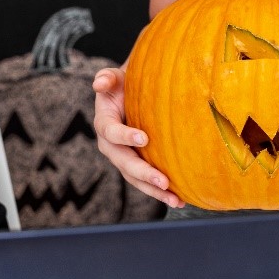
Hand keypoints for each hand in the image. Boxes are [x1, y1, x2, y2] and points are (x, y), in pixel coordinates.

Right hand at [92, 68, 181, 207]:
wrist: (131, 95)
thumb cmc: (124, 84)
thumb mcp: (114, 78)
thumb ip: (107, 78)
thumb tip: (99, 83)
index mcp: (104, 123)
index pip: (111, 131)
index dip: (125, 136)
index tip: (144, 138)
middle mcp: (110, 145)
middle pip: (124, 163)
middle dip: (144, 174)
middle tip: (163, 181)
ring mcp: (123, 159)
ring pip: (135, 179)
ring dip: (155, 191)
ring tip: (175, 200)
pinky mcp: (135, 166)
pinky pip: (146, 182)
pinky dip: (161, 192)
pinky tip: (180, 200)